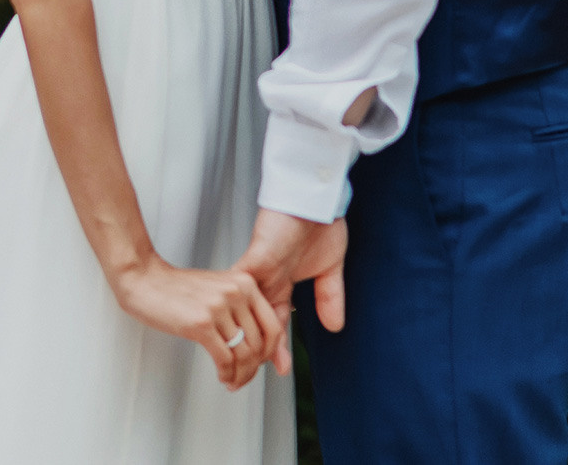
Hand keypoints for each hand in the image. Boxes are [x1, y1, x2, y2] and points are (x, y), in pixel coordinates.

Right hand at [109, 256, 286, 390]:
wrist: (144, 280)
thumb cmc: (176, 287)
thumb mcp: (217, 288)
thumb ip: (239, 306)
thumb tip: (254, 340)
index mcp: (245, 283)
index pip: (273, 325)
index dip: (270, 352)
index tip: (261, 363)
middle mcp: (236, 293)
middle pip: (260, 344)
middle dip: (253, 368)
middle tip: (244, 377)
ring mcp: (219, 308)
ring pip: (244, 355)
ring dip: (241, 375)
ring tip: (233, 381)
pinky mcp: (201, 324)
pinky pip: (225, 359)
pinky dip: (227, 374)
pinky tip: (222, 377)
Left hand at [232, 207, 349, 372]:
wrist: (317, 194)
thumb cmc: (321, 222)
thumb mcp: (331, 267)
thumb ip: (330, 296)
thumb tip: (335, 326)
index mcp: (282, 282)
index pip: (276, 322)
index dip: (277, 347)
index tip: (281, 370)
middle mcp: (266, 279)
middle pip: (256, 321)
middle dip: (257, 349)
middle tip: (253, 374)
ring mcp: (258, 270)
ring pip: (245, 309)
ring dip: (246, 334)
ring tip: (247, 358)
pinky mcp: (255, 258)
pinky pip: (240, 285)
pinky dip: (237, 305)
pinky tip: (232, 325)